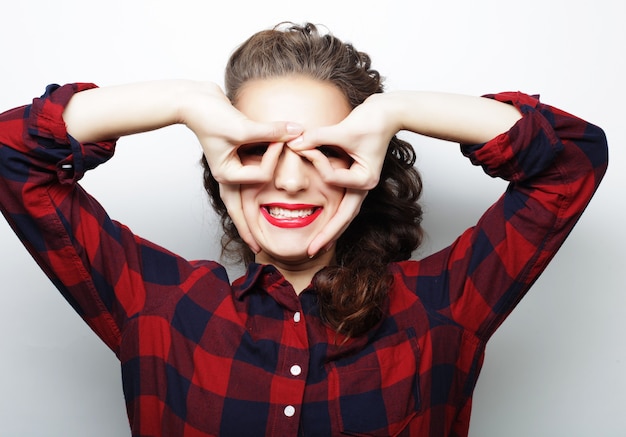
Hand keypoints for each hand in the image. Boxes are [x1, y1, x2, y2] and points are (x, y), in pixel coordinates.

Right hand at [180, 82, 302, 251]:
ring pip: (243, 197)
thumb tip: (297, 131)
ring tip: (258, 232)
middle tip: (258, 248)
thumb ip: (271, 131)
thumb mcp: (241, 126)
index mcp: (226, 174)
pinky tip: (263, 193)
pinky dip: (258, 182)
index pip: (260, 176)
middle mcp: (228, 175)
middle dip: (249, 228)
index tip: (282, 138)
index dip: (273, 157)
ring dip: (251, 211)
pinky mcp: (235, 158)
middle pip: (239, 209)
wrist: (194, 100)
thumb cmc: (210, 115)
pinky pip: (249, 176)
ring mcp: (231, 168)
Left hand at [288, 93, 401, 255]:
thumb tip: (293, 143)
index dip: (317, 163)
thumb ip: (317, 138)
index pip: (333, 180)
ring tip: (317, 246)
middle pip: (344, 217)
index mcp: (365, 178)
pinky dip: (333, 215)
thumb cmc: (371, 120)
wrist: (388, 113)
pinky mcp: (355, 179)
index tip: (301, 146)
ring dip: (331, 230)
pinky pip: (342, 202)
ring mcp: (361, 185)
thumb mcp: (343, 129)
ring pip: (345, 215)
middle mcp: (364, 186)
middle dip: (327, 235)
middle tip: (311, 251)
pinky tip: (323, 225)